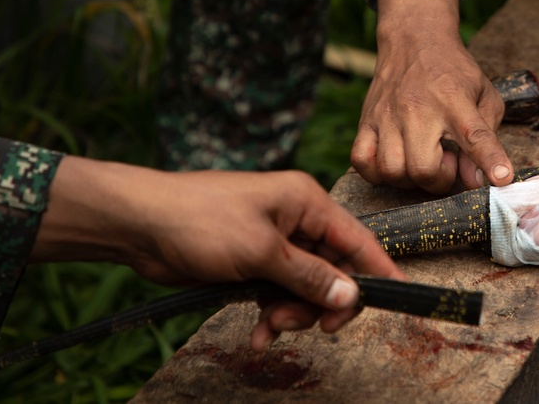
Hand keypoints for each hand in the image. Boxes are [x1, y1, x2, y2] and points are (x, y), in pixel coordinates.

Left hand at [33, 158, 404, 348]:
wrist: (140, 225)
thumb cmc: (202, 221)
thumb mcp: (262, 251)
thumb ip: (310, 276)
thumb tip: (353, 295)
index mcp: (306, 203)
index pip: (357, 239)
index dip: (377, 269)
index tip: (397, 297)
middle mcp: (296, 221)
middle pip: (333, 270)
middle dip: (319, 303)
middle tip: (296, 325)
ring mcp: (274, 243)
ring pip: (305, 288)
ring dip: (291, 313)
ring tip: (266, 328)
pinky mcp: (252, 262)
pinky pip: (277, 293)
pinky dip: (271, 314)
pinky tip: (256, 335)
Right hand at [351, 0, 513, 193]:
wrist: (415, 39)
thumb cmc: (454, 72)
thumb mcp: (484, 95)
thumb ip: (486, 139)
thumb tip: (474, 180)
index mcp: (455, 102)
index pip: (475, 136)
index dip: (490, 161)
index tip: (501, 179)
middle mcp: (419, 110)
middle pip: (423, 168)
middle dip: (439, 180)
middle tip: (447, 163)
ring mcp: (388, 116)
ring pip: (392, 170)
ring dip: (411, 178)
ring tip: (422, 159)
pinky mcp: (366, 120)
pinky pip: (362, 161)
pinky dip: (377, 172)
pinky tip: (395, 162)